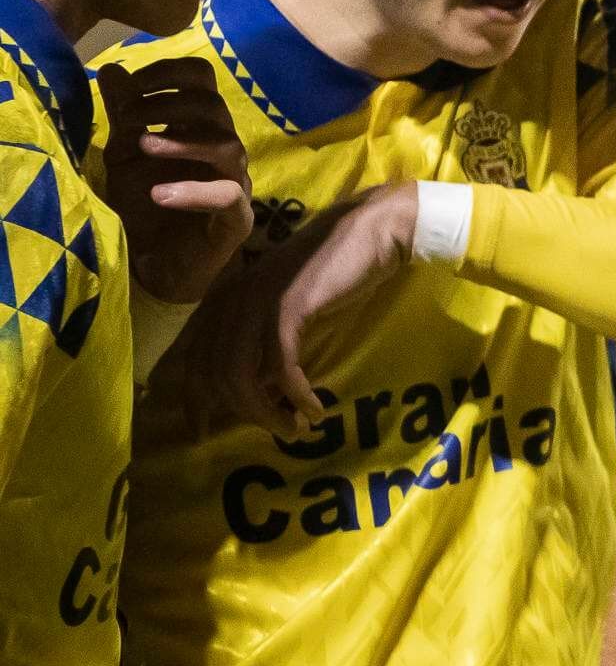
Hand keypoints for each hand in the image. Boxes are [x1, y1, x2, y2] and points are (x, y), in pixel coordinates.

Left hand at [95, 60, 251, 305]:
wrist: (155, 264)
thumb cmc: (145, 207)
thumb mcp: (124, 156)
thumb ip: (125, 116)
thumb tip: (111, 69)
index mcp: (198, 127)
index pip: (203, 80)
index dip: (171, 72)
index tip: (134, 84)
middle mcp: (223, 148)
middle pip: (214, 106)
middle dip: (168, 103)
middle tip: (129, 116)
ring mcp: (234, 182)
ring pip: (227, 145)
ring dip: (181, 141)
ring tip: (142, 146)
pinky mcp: (237, 218)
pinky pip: (227, 195)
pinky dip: (193, 191)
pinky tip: (159, 194)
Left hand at [172, 184, 413, 434]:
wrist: (371, 231)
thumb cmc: (335, 268)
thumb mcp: (288, 303)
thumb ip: (264, 334)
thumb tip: (259, 385)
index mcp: (225, 298)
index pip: (193, 359)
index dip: (195, 401)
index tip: (207, 432)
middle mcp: (231, 300)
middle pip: (212, 374)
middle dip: (236, 413)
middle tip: (267, 435)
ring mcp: (257, 303)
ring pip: (241, 376)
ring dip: (266, 412)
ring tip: (294, 429)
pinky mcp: (290, 308)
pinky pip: (281, 367)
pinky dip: (296, 395)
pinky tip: (315, 409)